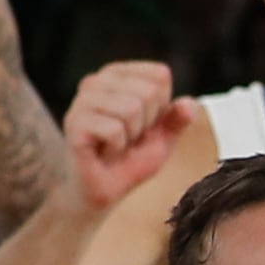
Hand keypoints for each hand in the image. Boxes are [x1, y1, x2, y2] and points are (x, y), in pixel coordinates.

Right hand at [64, 60, 190, 210]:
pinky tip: (105, 152)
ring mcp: (81, 101)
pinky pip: (114, 130)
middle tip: (129, 138)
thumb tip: (190, 103)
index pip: (159, 75)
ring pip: (131, 108)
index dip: (162, 106)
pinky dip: (118, 148)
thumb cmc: (129, 159)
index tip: (145, 124)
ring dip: (132, 136)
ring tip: (116, 145)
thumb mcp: (162, 138)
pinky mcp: (74, 123)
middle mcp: (96, 81)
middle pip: (148, 91)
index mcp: (118, 75)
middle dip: (147, 123)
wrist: (103, 190)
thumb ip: (177, 119)